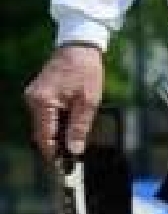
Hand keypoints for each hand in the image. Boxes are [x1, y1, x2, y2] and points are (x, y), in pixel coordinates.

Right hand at [23, 43, 104, 165]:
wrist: (80, 46)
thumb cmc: (86, 70)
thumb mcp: (89, 101)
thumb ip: (80, 127)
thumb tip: (74, 151)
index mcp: (43, 102)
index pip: (44, 138)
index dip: (54, 155)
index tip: (64, 168)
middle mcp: (33, 101)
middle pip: (42, 134)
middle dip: (56, 147)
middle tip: (72, 159)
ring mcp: (33, 97)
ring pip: (43, 126)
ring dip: (57, 135)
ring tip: (74, 144)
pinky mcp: (39, 94)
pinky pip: (45, 115)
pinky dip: (56, 124)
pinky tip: (70, 127)